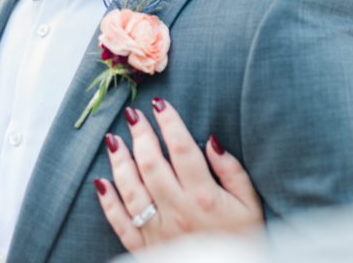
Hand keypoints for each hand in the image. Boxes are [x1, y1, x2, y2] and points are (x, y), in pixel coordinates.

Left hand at [94, 97, 262, 250]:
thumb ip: (232, 171)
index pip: (182, 149)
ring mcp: (159, 230)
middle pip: (152, 164)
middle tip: (133, 114)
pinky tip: (102, 182)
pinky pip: (121, 223)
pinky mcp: (146, 248)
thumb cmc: (242, 238)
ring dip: (120, 162)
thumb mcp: (250, 203)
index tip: (160, 104)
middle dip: (141, 135)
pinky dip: (109, 203)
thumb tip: (212, 141)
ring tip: (113, 140)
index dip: (169, 123)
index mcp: (204, 196)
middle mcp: (178, 211)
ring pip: (132, 189)